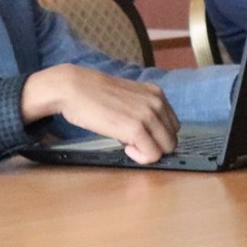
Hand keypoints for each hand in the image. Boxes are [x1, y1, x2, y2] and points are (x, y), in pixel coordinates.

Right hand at [22, 64, 180, 162]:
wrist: (74, 88)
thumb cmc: (95, 95)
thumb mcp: (128, 98)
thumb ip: (143, 112)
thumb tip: (149, 135)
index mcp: (157, 94)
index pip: (172, 125)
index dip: (156, 136)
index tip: (138, 136)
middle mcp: (157, 103)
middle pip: (171, 138)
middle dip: (154, 146)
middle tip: (132, 143)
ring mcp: (149, 116)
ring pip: (165, 148)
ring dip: (148, 152)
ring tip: (127, 145)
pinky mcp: (136, 129)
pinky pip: (152, 154)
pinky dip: (141, 157)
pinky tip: (124, 149)